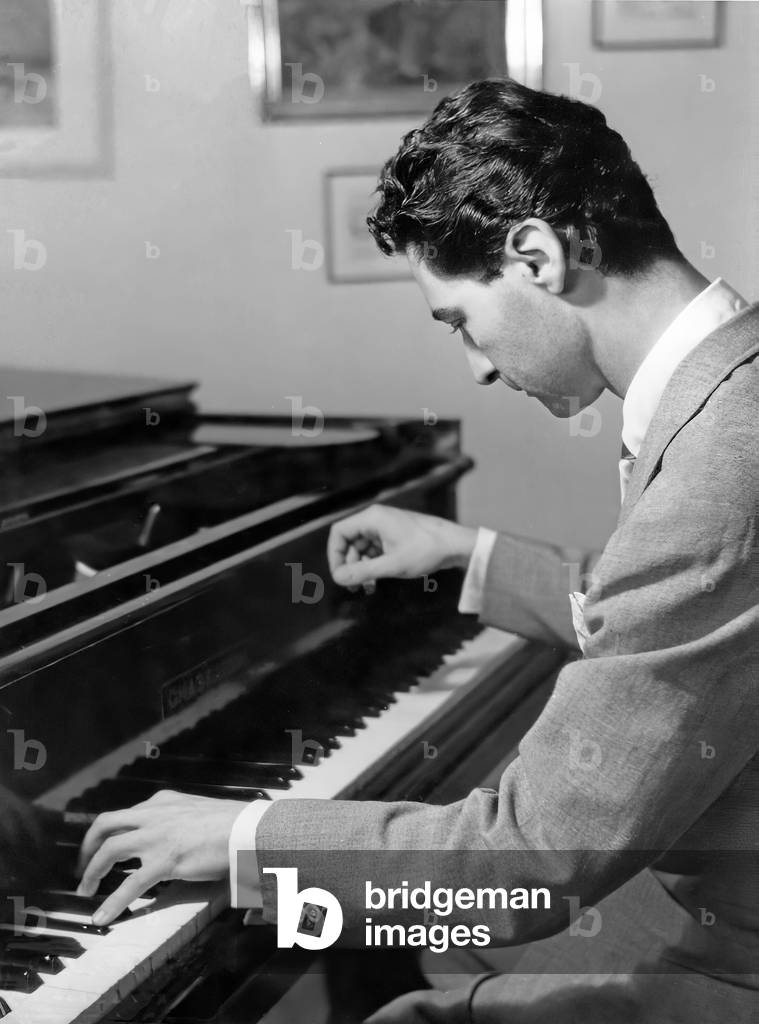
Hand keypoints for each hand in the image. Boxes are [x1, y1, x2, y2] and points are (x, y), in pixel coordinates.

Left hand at [77, 790, 245, 924]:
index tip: (101, 846)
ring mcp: (157, 836)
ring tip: (85, 891)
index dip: (107, 832)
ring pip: (109, 850)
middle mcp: (154, 814)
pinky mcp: (165, 860)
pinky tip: (103, 916)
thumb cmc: (231, 824)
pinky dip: (112, 902)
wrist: (247, 829)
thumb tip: (172, 837)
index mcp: (162, 802)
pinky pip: (130, 884)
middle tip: (83, 867)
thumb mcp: (196, 812)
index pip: (125, 814)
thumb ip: (177, 820)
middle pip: (105, 824)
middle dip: (88, 847)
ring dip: (92, 872)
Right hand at [328, 505, 476, 587]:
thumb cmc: (426, 551)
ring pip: (362, 548)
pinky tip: (376, 582)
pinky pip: (375, 550)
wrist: (456, 545)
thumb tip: (337, 578)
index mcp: (372, 519)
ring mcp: (386, 527)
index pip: (339, 532)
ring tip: (366, 588)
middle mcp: (376, 519)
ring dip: (361, 568)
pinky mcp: (395, 536)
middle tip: (352, 587)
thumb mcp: (391, 565)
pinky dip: (373, 565)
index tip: (339, 575)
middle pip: (349, 541)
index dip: (334, 555)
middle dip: (349, 565)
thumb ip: (362, 572)